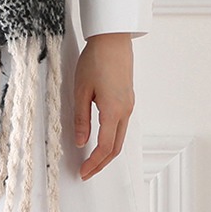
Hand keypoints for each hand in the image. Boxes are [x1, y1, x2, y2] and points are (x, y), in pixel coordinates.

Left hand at [73, 33, 134, 179]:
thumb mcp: (81, 90)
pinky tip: (101, 140)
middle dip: (101, 163)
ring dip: (107, 152)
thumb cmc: (96, 60)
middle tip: (86, 172)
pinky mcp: (128, 99)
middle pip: (116, 148)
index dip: (94, 163)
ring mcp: (129, 105)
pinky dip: (112, 139)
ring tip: (92, 160)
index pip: (105, 147)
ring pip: (120, 138)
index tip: (83, 172)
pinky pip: (122, 126)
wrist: (113, 39)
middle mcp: (125, 111)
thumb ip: (81, 119)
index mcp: (113, 111)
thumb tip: (81, 142)